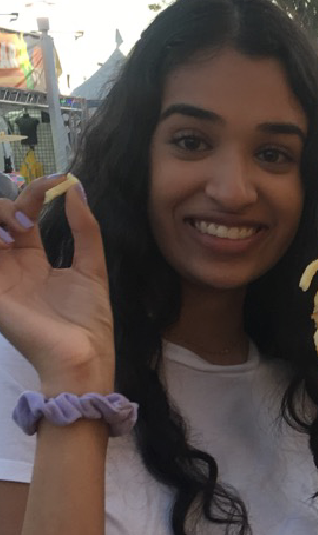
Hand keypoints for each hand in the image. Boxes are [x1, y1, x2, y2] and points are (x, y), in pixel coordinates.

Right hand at [0, 176, 113, 392]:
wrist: (83, 357)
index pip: (24, 215)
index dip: (37, 193)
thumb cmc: (88, 321)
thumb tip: (77, 190)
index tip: (59, 178)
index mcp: (33, 262)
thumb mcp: (92, 269)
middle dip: (13, 204)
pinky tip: (6, 238)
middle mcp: (9, 266)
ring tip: (21, 228)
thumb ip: (85, 231)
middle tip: (33, 218)